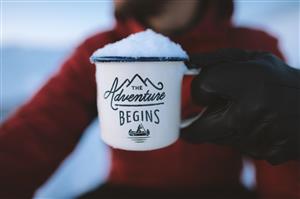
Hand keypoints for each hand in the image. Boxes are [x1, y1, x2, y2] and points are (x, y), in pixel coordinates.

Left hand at [181, 49, 299, 164]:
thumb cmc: (281, 79)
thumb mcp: (252, 59)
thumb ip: (216, 60)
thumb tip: (186, 64)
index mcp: (249, 84)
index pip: (202, 86)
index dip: (201, 87)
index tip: (207, 87)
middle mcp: (250, 115)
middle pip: (197, 129)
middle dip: (192, 124)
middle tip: (194, 116)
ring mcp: (256, 140)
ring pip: (216, 138)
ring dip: (218, 126)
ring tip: (239, 111)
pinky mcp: (265, 155)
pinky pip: (235, 145)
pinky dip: (235, 135)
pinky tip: (253, 124)